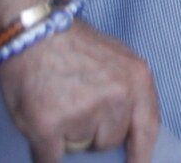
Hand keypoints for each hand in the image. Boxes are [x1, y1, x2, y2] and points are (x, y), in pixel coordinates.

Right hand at [0, 21, 158, 162]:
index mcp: (138, 80)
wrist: (32, 31)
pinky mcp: (49, 126)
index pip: (148, 128)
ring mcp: (83, 113)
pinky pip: (50, 158)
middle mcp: (116, 98)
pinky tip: (40, 127)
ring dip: (68, 136)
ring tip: (57, 103)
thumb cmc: (73, 46)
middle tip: (75, 104)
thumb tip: (128, 129)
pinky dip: (44, 151)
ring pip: (80, 147)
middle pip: (109, 141)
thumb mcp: (117, 60)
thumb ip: (128, 93)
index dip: (142, 155)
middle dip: (93, 132)